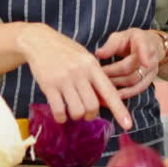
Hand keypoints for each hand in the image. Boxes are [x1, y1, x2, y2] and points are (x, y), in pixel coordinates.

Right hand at [15, 23, 132, 129]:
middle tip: (86, 113)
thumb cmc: (65, 51)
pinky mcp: (48, 85)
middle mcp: (80, 73)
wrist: (39, 41)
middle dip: (90, 115)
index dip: (120, 110)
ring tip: (72, 111)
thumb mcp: (84, 59)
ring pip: (77, 111)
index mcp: (92, 66)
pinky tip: (61, 114)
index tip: (128, 125)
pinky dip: (61, 117)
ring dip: (76, 116)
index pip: (109, 92)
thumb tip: (105, 102)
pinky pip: (59, 110)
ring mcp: (63, 79)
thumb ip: (94, 78)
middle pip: (93, 106)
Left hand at [95, 28, 164, 98]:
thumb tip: (99, 54)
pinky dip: (126, 93)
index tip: (145, 64)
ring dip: (117, 84)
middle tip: (97, 75)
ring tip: (102, 85)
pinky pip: (138, 89)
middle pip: (132, 68)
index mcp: (142, 40)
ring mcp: (152, 70)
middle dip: (113, 72)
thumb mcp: (120, 36)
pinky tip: (115, 96)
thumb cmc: (129, 40)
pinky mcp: (149, 80)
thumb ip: (111, 45)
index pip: (144, 47)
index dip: (145, 56)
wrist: (147, 45)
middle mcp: (150, 56)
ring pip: (134, 80)